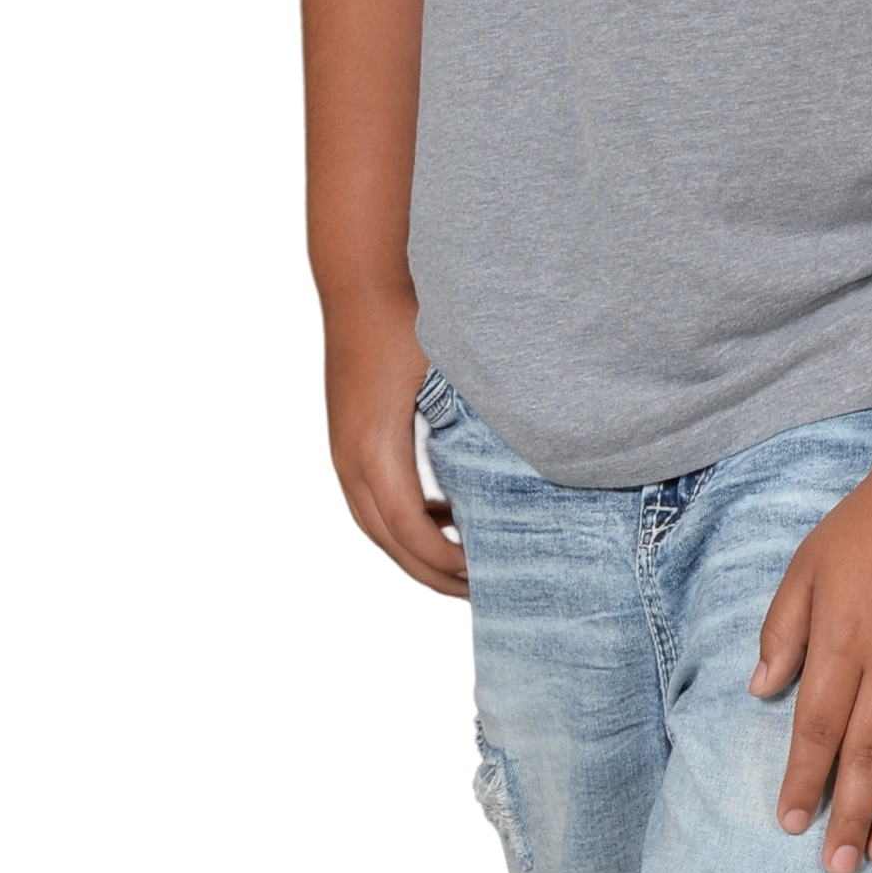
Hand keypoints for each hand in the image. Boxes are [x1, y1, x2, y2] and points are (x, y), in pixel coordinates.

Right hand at [318, 290, 467, 603]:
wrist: (359, 281)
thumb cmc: (405, 319)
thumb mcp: (449, 368)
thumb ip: (477, 414)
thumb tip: (529, 450)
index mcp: (375, 448)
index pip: (407, 529)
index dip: (442, 561)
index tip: (479, 574)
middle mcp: (350, 459)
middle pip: (386, 541)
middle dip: (428, 573)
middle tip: (476, 590)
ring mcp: (342, 451)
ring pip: (371, 527)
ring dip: (410, 554)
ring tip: (455, 571)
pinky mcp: (345, 440)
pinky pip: (367, 502)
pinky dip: (397, 526)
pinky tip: (435, 524)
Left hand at [748, 456, 871, 872]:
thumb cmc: (869, 525)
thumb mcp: (807, 566)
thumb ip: (782, 630)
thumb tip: (760, 690)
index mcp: (845, 639)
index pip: (817, 728)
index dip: (802, 781)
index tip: (790, 823)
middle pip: (868, 756)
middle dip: (848, 816)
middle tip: (836, 868)